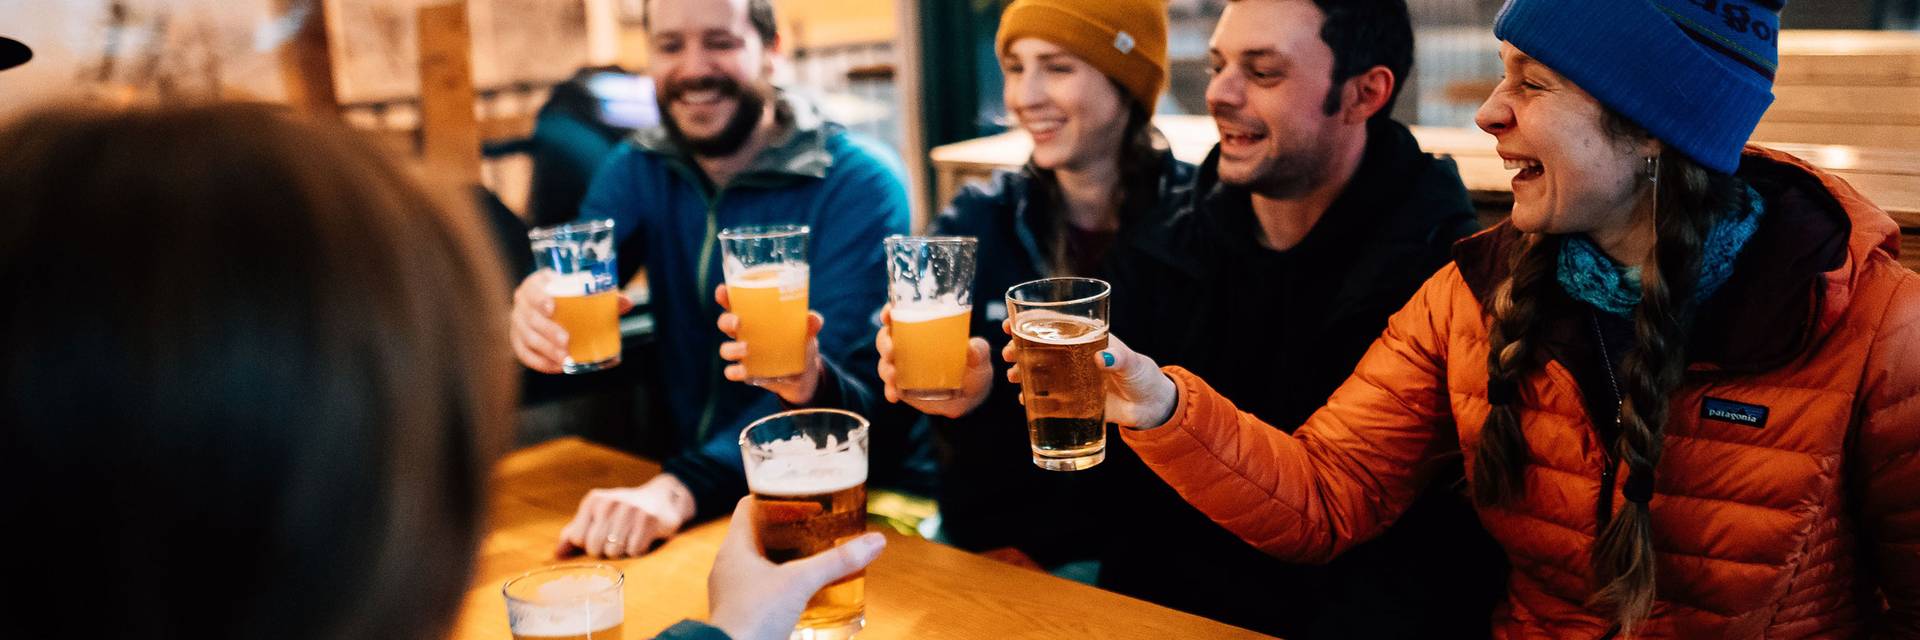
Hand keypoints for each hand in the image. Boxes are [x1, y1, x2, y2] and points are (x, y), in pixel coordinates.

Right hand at [511, 270, 633, 373]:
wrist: (551, 303)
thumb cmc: (569, 295)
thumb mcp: (582, 290)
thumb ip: (605, 295)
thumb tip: (626, 302)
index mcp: (536, 284)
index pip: (533, 289)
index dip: (539, 298)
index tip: (552, 307)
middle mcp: (522, 303)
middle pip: (530, 318)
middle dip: (548, 331)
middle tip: (566, 341)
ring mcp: (517, 322)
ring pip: (527, 338)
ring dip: (546, 350)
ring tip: (564, 359)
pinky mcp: (517, 340)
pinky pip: (524, 354)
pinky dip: (540, 362)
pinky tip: (556, 367)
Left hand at [555, 473, 696, 558]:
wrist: (662, 498)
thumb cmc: (624, 512)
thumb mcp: (597, 515)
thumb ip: (574, 533)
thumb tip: (557, 555)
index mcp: (594, 500)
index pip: (577, 539)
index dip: (590, 544)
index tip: (603, 534)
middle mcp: (610, 502)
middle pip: (595, 548)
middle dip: (606, 550)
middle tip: (618, 538)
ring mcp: (630, 510)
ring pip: (614, 552)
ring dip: (623, 551)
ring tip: (631, 537)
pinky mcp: (649, 520)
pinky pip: (634, 551)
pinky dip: (638, 550)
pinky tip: (643, 537)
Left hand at [709, 497, 885, 639]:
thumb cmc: (754, 617)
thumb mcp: (800, 583)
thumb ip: (837, 561)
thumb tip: (875, 541)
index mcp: (734, 546)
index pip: (750, 505)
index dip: (776, 498)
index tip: (805, 501)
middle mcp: (729, 565)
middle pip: (758, 533)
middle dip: (788, 528)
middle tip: (817, 526)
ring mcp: (733, 590)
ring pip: (760, 561)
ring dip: (786, 557)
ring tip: (815, 555)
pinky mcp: (741, 611)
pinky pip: (762, 587)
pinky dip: (783, 583)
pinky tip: (804, 590)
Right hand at [716, 285, 824, 404]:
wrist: (804, 373)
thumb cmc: (799, 342)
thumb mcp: (807, 331)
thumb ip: (811, 324)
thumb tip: (813, 319)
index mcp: (753, 317)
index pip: (734, 302)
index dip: (724, 295)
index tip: (723, 290)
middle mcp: (744, 333)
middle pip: (724, 323)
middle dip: (726, 321)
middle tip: (738, 322)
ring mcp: (743, 353)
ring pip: (726, 349)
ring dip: (732, 348)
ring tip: (747, 348)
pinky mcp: (747, 372)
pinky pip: (732, 372)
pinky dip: (735, 372)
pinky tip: (744, 371)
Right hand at [875, 305, 991, 417]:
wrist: (971, 398)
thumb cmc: (974, 369)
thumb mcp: (980, 358)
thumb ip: (979, 351)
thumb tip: (972, 347)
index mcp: (923, 330)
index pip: (900, 315)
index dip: (889, 312)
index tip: (887, 314)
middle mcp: (908, 346)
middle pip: (886, 338)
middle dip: (884, 343)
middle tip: (892, 351)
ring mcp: (904, 367)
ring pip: (885, 362)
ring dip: (885, 368)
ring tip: (893, 376)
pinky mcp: (903, 388)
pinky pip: (891, 387)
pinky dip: (889, 390)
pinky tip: (893, 396)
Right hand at [1001, 319, 1178, 428]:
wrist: (1149, 407)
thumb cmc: (1143, 376)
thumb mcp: (1133, 363)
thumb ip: (1120, 358)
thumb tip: (1103, 357)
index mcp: (1086, 338)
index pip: (1054, 323)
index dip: (1031, 320)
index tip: (1011, 323)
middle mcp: (1073, 355)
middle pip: (1039, 345)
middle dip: (1019, 347)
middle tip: (1008, 354)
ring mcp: (1070, 377)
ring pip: (1038, 369)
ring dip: (1022, 371)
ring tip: (1013, 376)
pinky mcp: (1071, 400)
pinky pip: (1046, 397)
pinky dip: (1032, 398)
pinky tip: (1024, 400)